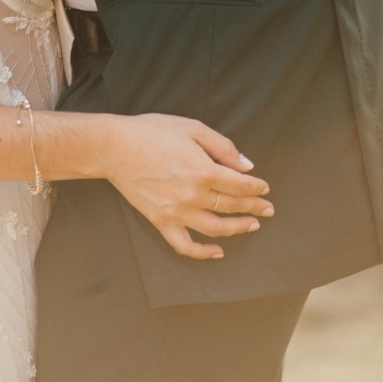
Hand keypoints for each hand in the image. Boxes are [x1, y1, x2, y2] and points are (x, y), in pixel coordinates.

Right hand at [102, 115, 273, 261]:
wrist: (115, 147)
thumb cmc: (153, 132)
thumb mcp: (193, 128)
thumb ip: (223, 147)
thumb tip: (246, 166)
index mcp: (204, 171)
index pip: (240, 185)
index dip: (256, 188)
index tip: (265, 189)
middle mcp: (194, 196)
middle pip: (232, 206)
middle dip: (253, 208)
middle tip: (267, 210)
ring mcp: (177, 212)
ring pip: (216, 228)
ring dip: (238, 228)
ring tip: (252, 225)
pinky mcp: (161, 222)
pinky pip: (185, 245)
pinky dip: (203, 253)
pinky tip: (218, 252)